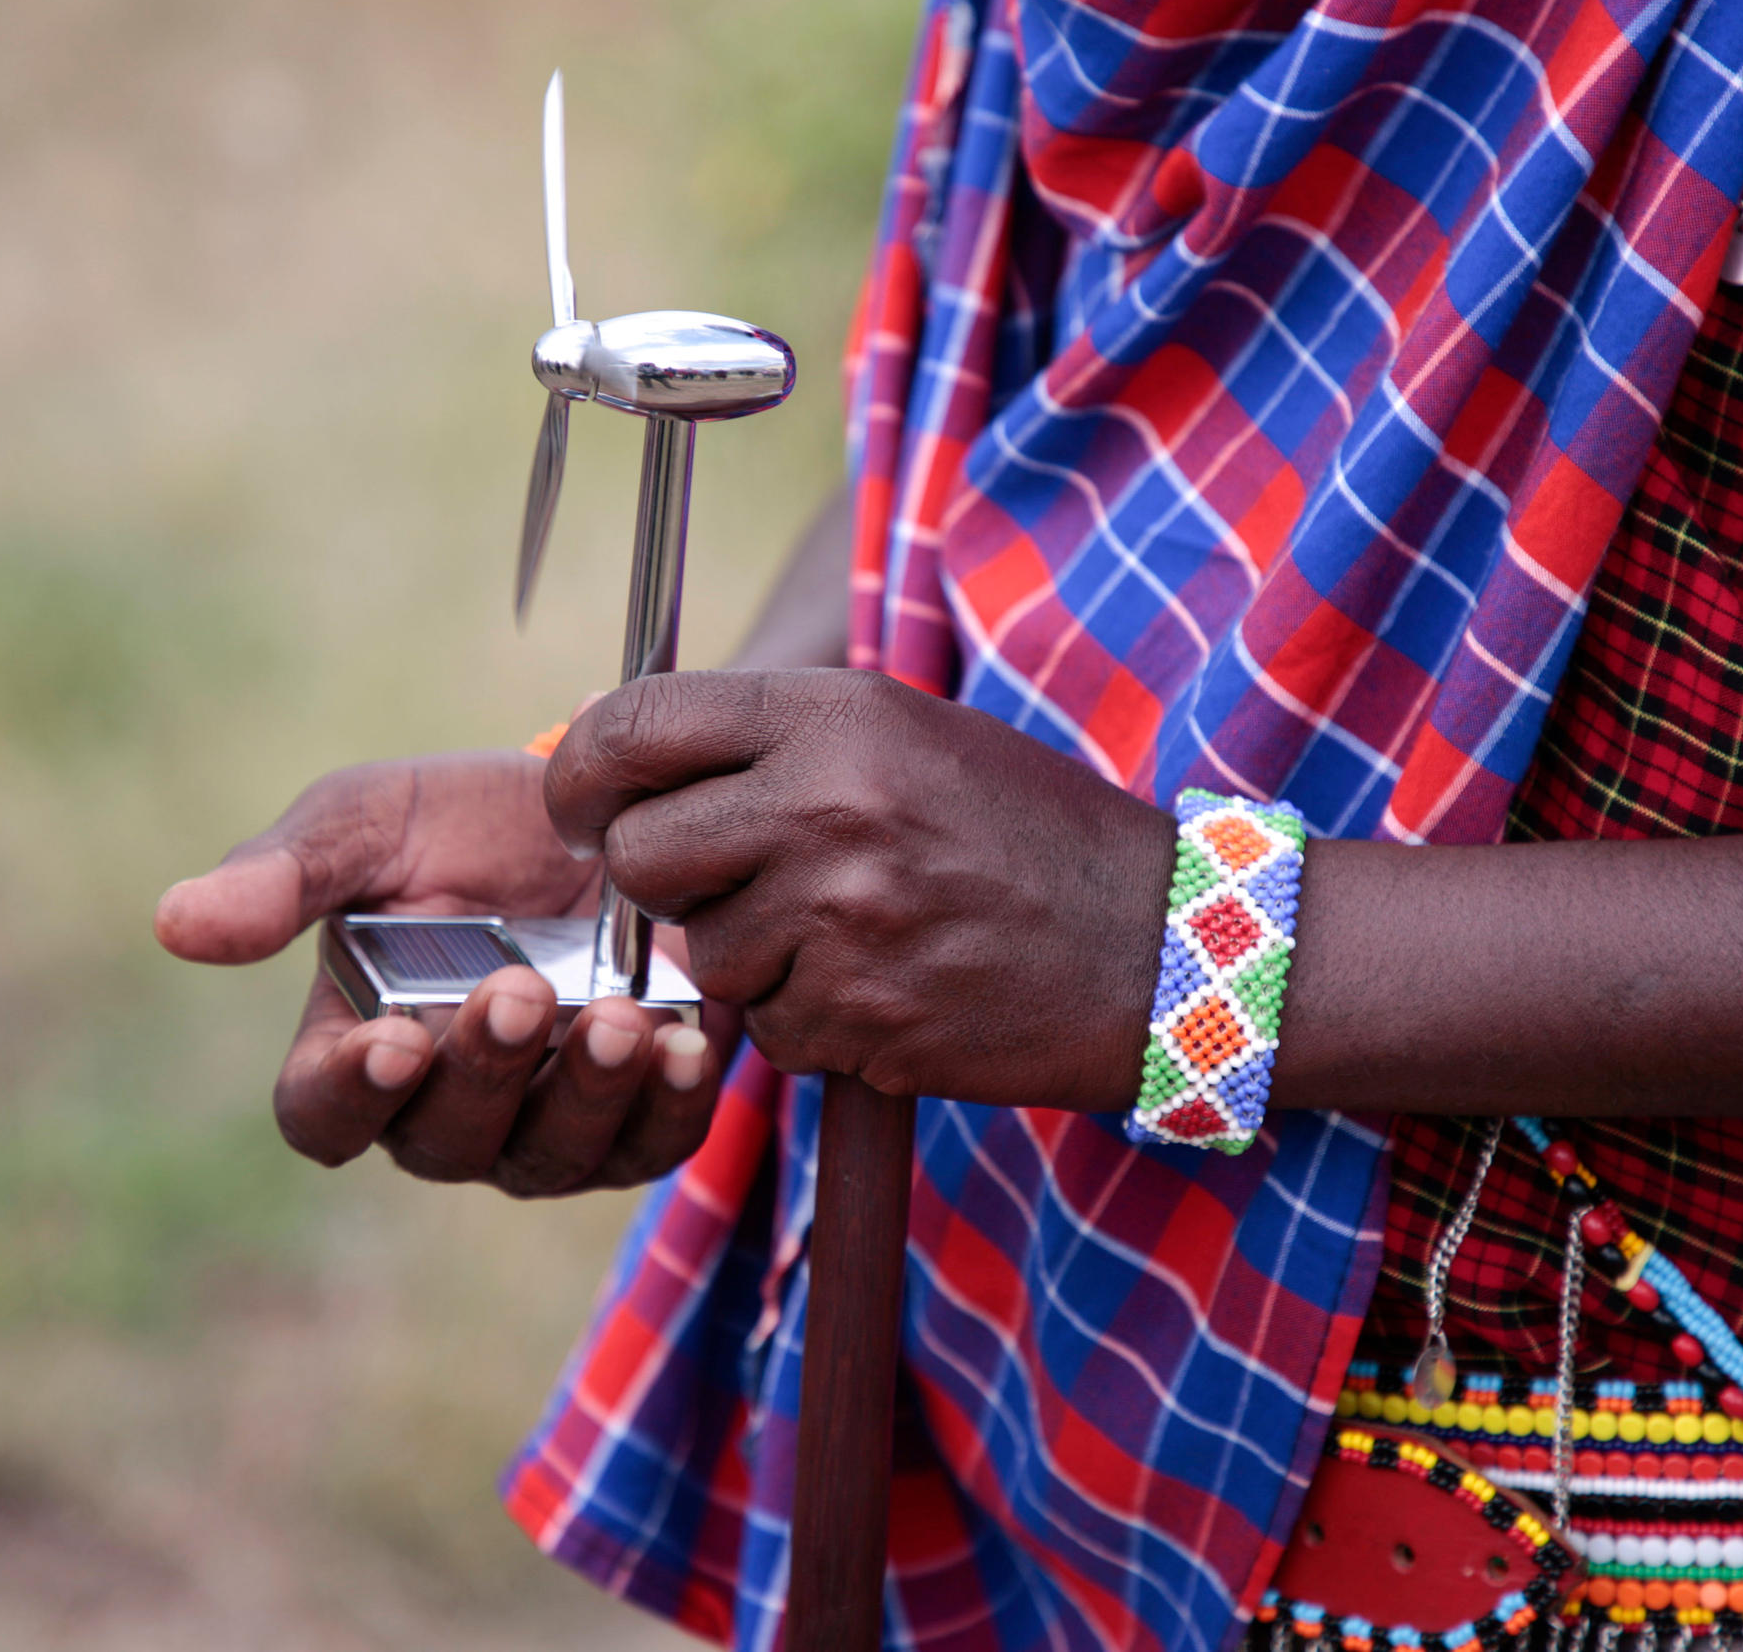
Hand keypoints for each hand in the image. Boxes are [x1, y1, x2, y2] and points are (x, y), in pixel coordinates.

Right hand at [154, 751, 721, 1193]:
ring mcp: (541, 1128)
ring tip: (618, 1016)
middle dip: (483, 1070)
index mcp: (354, 1048)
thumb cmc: (461, 821)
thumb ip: (284, 874)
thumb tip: (175, 922)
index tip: (392, 1038)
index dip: (349, 1095)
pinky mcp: (636, 1122)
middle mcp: (444, 1109)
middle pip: (443, 1142)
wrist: (604, 809)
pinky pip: (649, 1147)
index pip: (322, 1115)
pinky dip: (669, 1104)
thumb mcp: (370, 820)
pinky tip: (690, 1041)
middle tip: (520, 989)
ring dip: (584, 1093)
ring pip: (548, 1158)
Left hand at [543, 670, 1177, 1109]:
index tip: (583, 805)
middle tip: (724, 881)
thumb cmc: (1025, 830)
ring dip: (750, 955)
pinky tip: (882, 984)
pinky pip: (766, 1026)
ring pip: (702, 954)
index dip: (584, 773)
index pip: (634, 726)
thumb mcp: (907, 733)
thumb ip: (767, 736)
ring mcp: (839, 920)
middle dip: (662, 879)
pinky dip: (805, 1017)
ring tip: (850, 930)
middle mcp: (826, 807)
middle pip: (640, 854)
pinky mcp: (857, 1018)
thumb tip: (602, 737)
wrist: (1158, 946)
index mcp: (835, 715)